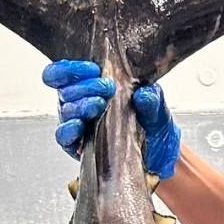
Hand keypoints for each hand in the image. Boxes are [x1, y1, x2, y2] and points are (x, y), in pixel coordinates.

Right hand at [41, 61, 181, 179]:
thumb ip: (152, 99)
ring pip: (66, 111)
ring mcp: (78, 126)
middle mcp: (80, 104)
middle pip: (65, 90)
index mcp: (91, 86)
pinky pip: (64, 138)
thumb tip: (143, 94)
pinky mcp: (78, 148)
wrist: (159, 156)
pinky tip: (79, 125)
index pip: (65, 72)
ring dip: (81, 105)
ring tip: (99, 104)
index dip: (73, 68)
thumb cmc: (151, 126)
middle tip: (107, 87)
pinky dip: (69, 130)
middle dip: (84, 86)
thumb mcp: (157, 109)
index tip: (94, 69)